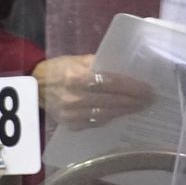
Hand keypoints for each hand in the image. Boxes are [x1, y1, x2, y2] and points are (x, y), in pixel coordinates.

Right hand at [31, 54, 153, 129]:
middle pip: (112, 101)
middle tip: (150, 100)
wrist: (36, 87)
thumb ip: (99, 64)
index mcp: (77, 78)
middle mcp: (75, 98)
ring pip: (106, 114)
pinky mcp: (71, 125)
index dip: (132, 88)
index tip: (148, 89)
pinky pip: (96, 122)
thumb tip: (124, 69)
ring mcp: (72, 114)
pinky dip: (111, 118)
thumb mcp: (78, 59)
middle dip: (134, 101)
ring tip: (140, 107)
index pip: (111, 83)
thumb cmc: (59, 68)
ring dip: (125, 111)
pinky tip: (122, 114)